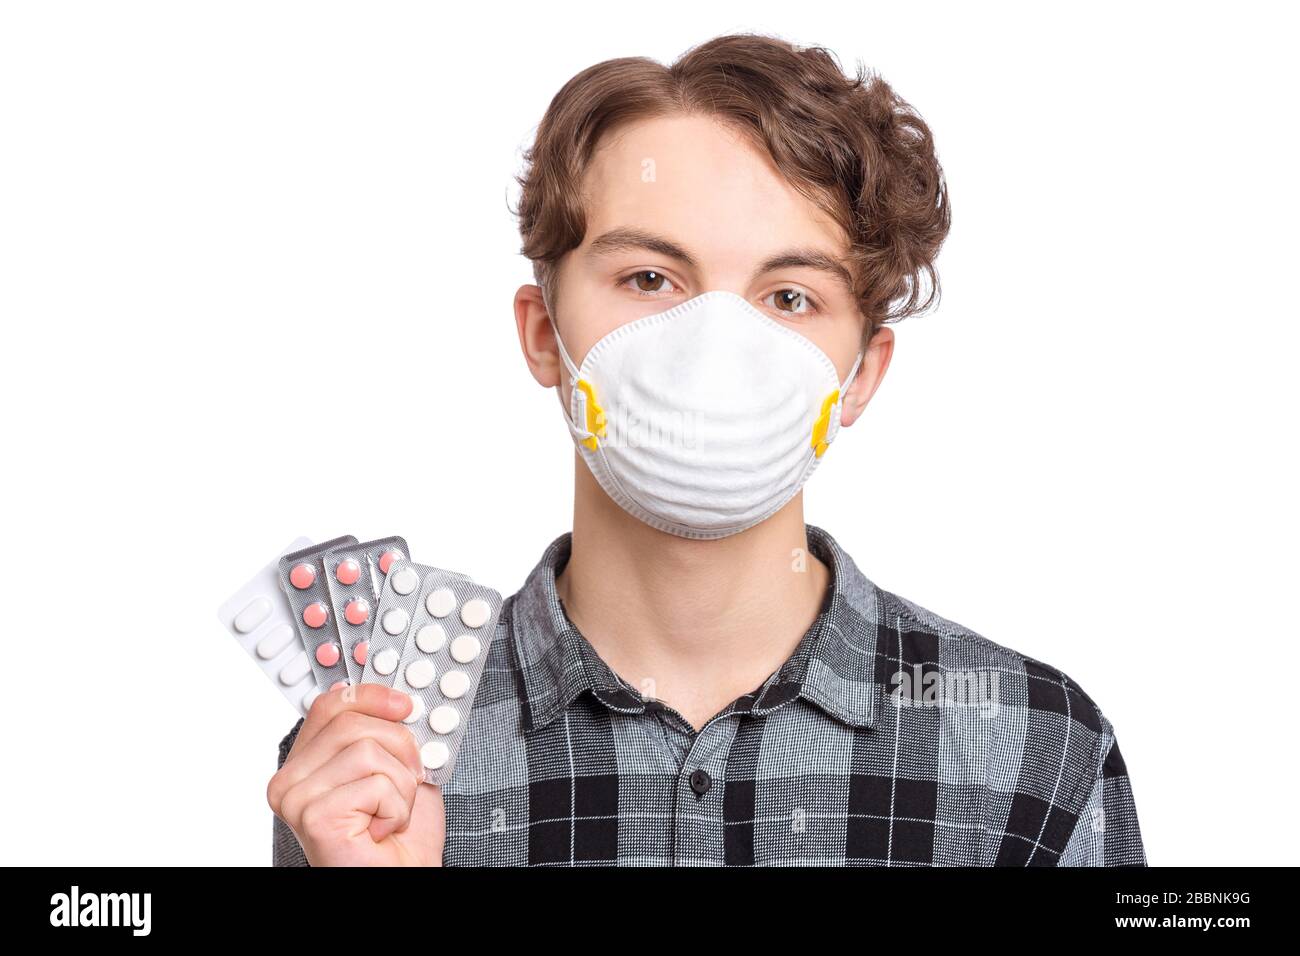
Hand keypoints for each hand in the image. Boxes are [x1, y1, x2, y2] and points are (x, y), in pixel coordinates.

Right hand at [267, 683, 444, 865]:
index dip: (370, 696)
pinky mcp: (315, 816)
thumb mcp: (395, 768)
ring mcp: (296, 798)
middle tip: (411, 778)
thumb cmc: (399, 836)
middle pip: (352, 722)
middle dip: (400, 747)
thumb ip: (387, 733)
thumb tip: (400, 698)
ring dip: (401, 784)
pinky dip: (397, 808)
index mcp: (306, 763)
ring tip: (393, 813)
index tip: (403, 703)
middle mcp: (290, 780)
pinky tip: (384, 830)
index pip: (330, 705)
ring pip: (367, 749)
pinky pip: (375, 783)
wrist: (403, 878)